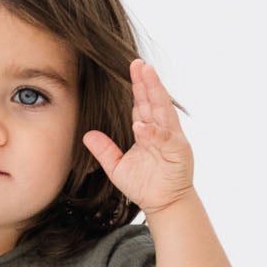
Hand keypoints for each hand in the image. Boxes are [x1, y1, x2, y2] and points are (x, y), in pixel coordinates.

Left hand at [81, 59, 195, 216]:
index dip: (136, 87)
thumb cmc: (144, 185)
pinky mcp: (178, 151)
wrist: (163, 204)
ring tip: (147, 74)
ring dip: (155, 92)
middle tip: (138, 63)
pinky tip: (142, 124)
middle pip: (153, 100)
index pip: (141, 104)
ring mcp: (171, 139)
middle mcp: (161, 130)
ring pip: (162, 111)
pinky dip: (153, 131)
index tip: (130, 69)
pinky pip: (165, 138)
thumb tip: (88, 135)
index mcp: (148, 130)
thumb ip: (104, 150)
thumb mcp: (117, 167)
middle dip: (146, 81)